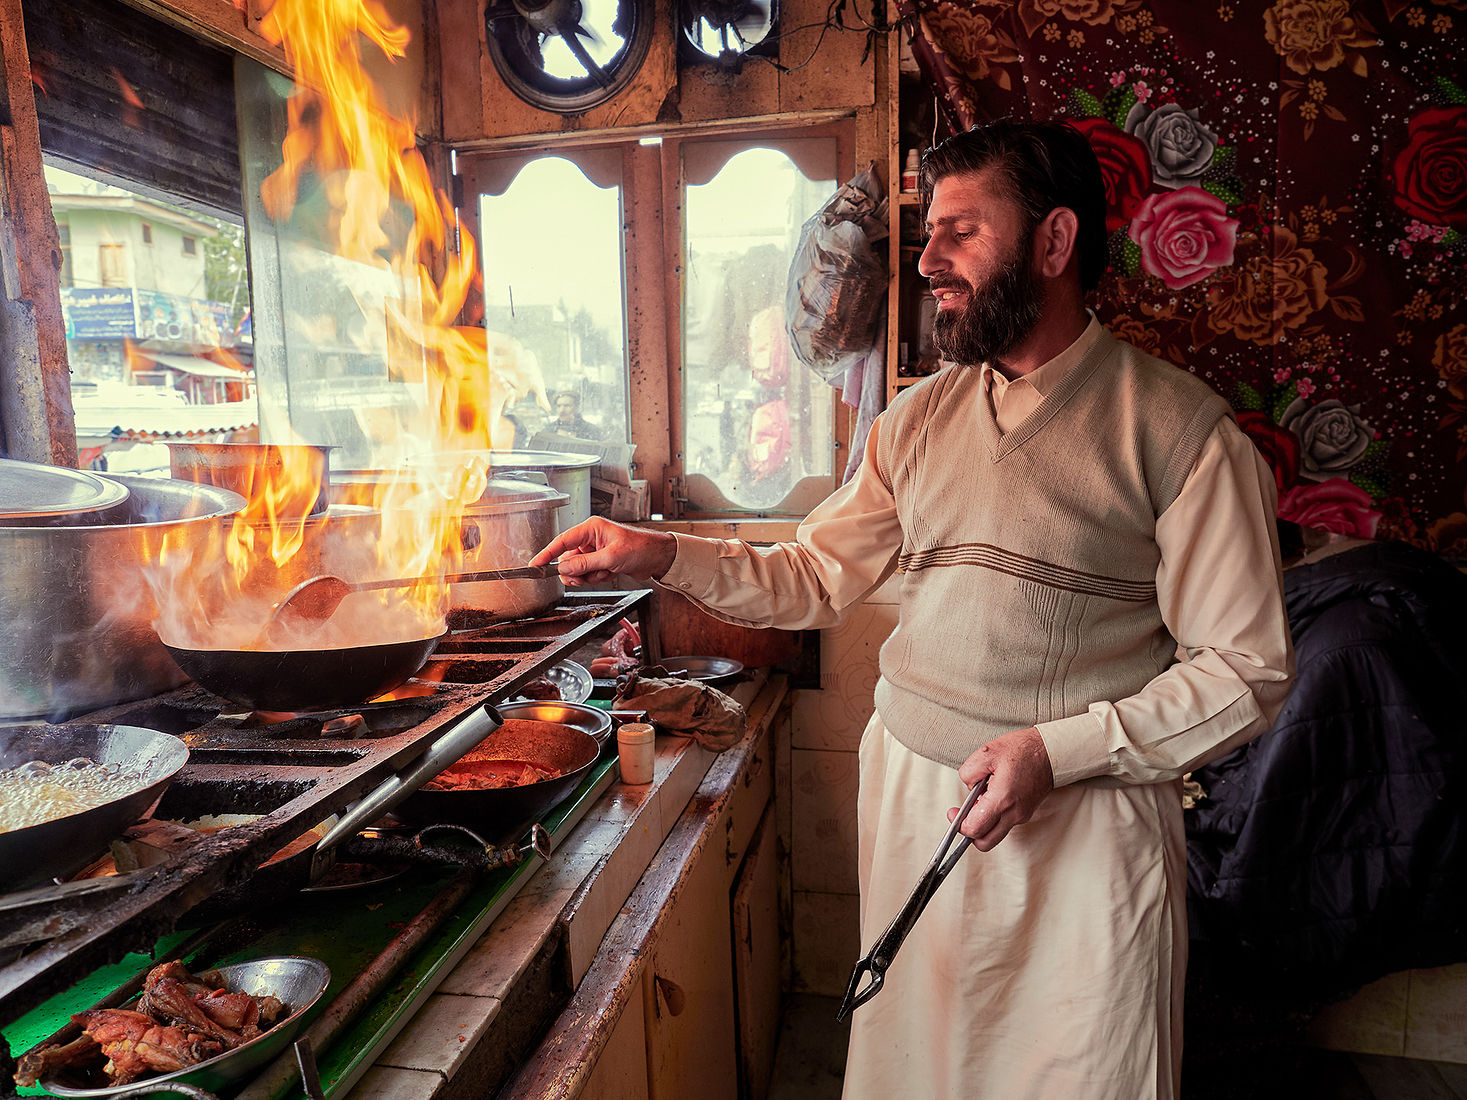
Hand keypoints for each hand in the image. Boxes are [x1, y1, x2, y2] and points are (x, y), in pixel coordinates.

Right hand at [531, 518, 677, 586]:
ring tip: (605, 572)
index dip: (547, 553)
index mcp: (591, 528)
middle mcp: (590, 537)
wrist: (658, 558)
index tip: (535, 565)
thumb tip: (564, 569)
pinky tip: (610, 573)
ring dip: (589, 576)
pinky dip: (597, 577)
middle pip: (568, 559)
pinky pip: (588, 574)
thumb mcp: (610, 558)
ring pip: (578, 569)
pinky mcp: (600, 561)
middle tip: (583, 578)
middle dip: (576, 571)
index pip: (562, 541)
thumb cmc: (640, 548)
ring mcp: (595, 550)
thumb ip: (585, 564)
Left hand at [947, 727, 1053, 851]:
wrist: (1050, 752)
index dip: (959, 825)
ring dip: (983, 823)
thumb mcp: (986, 753)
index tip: (953, 813)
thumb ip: (968, 773)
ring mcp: (1021, 815)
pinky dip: (994, 816)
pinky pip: (1004, 823)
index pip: (975, 829)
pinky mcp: (1025, 813)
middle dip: (969, 833)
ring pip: (995, 834)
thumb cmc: (1023, 750)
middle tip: (962, 815)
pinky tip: (992, 797)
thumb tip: (968, 789)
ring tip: (980, 800)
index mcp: (1002, 799)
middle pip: (985, 843)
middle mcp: (1014, 813)